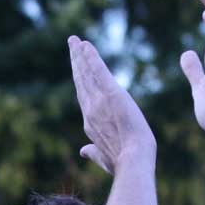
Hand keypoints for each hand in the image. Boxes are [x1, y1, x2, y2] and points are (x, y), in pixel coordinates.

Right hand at [69, 35, 154, 174]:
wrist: (133, 160)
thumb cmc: (122, 163)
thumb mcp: (104, 157)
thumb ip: (92, 152)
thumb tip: (82, 151)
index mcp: (90, 123)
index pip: (83, 95)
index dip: (79, 79)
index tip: (77, 67)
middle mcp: (91, 110)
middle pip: (81, 80)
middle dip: (76, 61)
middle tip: (72, 44)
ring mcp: (99, 101)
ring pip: (87, 73)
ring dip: (81, 55)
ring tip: (76, 40)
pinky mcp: (112, 94)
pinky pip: (99, 71)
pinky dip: (92, 57)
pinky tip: (86, 45)